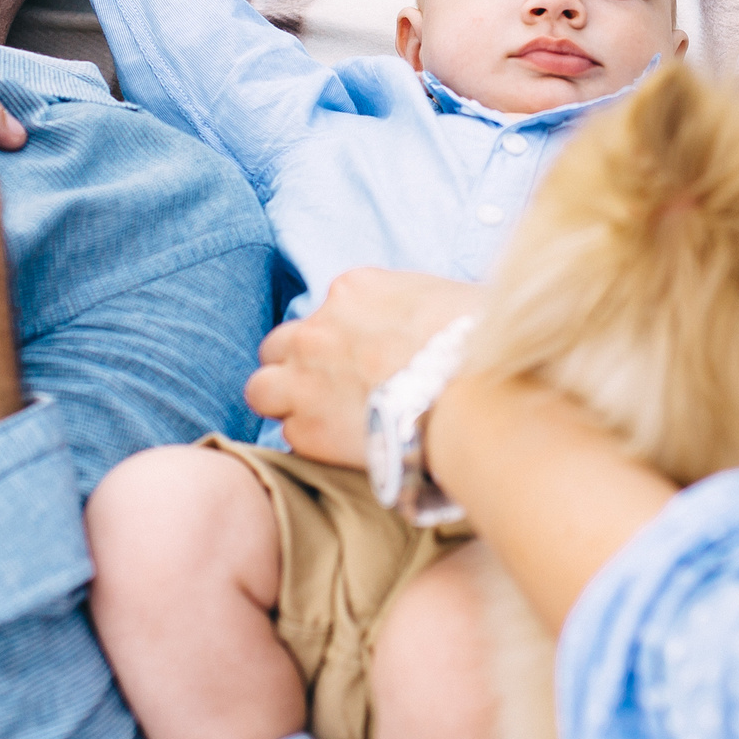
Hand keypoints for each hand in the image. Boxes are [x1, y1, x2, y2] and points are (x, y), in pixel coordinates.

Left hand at [247, 270, 482, 466]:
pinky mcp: (306, 429)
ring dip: (286, 402)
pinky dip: (311, 442)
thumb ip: (423, 306)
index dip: (345, 337)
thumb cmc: (477, 348)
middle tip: (334, 389)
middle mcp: (318, 329)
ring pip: (262, 389)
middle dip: (302, 366)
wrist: (470, 401)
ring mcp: (304, 379)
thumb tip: (439, 320)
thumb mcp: (454, 299)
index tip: (367, 358)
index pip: (329, 309)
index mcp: (354, 290)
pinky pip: (289, 435)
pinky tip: (342, 449)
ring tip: (322, 420)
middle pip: (282, 345)